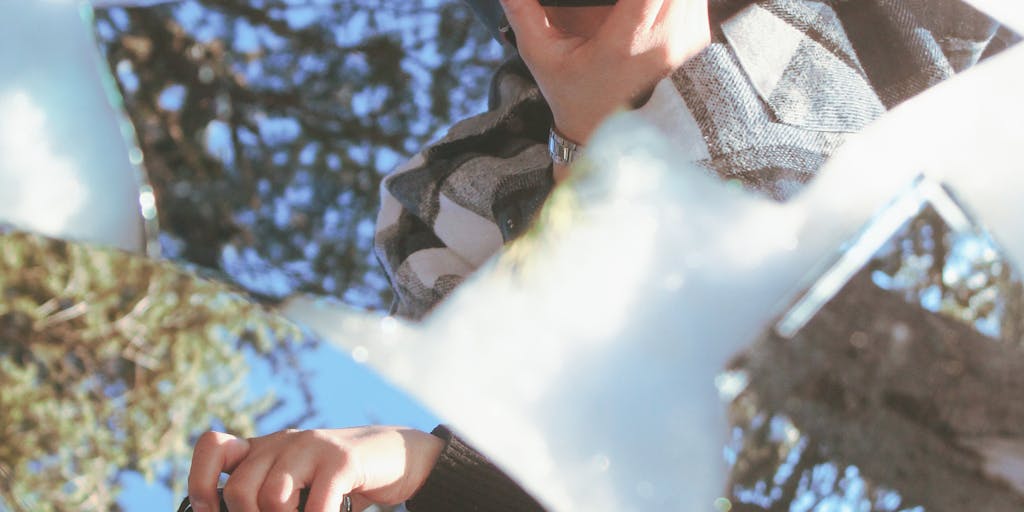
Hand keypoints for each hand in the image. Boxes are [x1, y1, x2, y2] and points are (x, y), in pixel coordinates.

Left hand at [187, 426, 443, 511]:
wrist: (400, 458)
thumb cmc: (342, 483)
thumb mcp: (299, 486)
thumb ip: (268, 496)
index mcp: (265, 447)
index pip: (212, 446)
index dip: (200, 482)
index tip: (209, 510)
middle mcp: (284, 442)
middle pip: (239, 488)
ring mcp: (314, 447)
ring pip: (272, 496)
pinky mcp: (343, 459)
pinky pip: (317, 502)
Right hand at [502, 0, 709, 144]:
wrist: (609, 135)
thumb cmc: (574, 96)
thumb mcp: (541, 56)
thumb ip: (523, 12)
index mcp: (628, 42)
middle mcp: (667, 40)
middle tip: (615, 0)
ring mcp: (690, 41)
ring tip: (625, 6)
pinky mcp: (701, 40)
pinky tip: (649, 5)